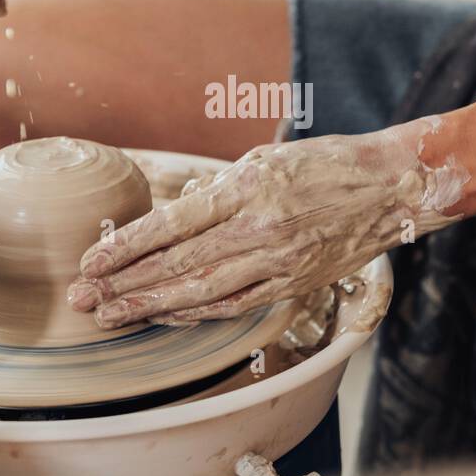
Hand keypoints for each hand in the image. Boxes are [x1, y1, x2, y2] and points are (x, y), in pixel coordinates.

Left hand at [67, 119, 467, 326]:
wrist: (392, 188)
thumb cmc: (325, 164)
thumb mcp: (264, 159)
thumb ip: (217, 191)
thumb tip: (168, 220)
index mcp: (248, 188)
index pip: (171, 224)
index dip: (124, 247)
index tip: (90, 261)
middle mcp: (260, 229)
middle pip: (177, 265)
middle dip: (123, 285)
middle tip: (83, 298)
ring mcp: (278, 262)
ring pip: (200, 294)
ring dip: (149, 307)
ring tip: (111, 316)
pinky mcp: (293, 284)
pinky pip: (233, 305)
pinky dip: (193, 313)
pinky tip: (162, 315)